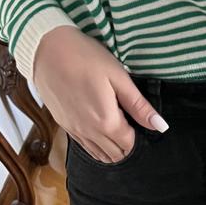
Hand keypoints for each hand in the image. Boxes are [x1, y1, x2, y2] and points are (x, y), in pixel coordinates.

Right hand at [33, 26, 168, 163]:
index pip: (130, 145)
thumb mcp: (118, 77)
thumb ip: (139, 106)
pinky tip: (101, 131)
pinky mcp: (65, 126)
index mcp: (107, 122)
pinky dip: (97, 146)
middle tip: (131, 125)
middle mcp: (90, 133)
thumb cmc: (84, 57)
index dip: (139, 136)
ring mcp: (76, 131)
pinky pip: (86, 147)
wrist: (44, 49)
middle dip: (127, 145)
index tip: (140, 122)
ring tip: (117, 128)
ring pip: (100, 156)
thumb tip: (161, 127)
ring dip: (113, 149)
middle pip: (116, 155)